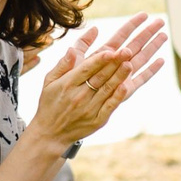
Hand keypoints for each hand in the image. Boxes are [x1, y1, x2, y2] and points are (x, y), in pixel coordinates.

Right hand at [30, 15, 165, 146]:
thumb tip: (73, 47)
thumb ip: (64, 63)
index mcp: (68, 84)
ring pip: (108, 89)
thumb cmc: (51, 102)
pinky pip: (111, 106)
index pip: (86, 68)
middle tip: (128, 50)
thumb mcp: (50, 80)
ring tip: (130, 63)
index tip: (111, 50)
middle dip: (115, 63)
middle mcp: (79, 95)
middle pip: (100, 76)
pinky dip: (119, 96)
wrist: (50, 133)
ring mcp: (90, 109)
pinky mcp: (98, 120)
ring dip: (120, 76)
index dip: (99, 59)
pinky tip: (127, 86)